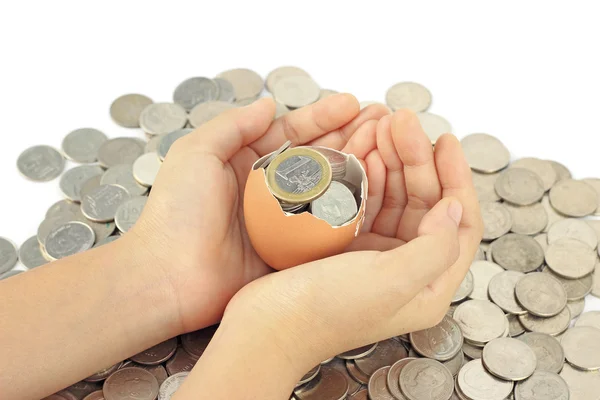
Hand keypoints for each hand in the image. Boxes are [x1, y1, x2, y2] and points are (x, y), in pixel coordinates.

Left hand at [130, 95, 390, 332]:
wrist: (168, 278)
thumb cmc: (176, 213)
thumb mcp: (196, 154)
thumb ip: (232, 125)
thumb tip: (268, 104)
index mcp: (245, 163)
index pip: (291, 133)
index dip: (322, 117)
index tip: (352, 104)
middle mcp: (267, 190)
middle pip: (315, 158)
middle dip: (348, 139)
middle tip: (382, 124)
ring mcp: (281, 221)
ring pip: (325, 192)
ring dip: (354, 172)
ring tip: (385, 153)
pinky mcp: (290, 253)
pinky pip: (324, 230)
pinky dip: (347, 214)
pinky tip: (371, 198)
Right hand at [221, 110, 482, 378]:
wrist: (267, 325)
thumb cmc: (326, 310)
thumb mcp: (390, 281)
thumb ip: (433, 246)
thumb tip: (454, 206)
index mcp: (429, 286)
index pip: (460, 224)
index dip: (457, 178)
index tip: (444, 140)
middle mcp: (408, 270)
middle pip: (426, 203)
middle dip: (417, 158)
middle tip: (402, 120)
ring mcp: (377, 256)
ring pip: (396, 197)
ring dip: (393, 160)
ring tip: (382, 127)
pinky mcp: (349, 246)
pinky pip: (368, 202)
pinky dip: (368, 175)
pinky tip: (364, 152)